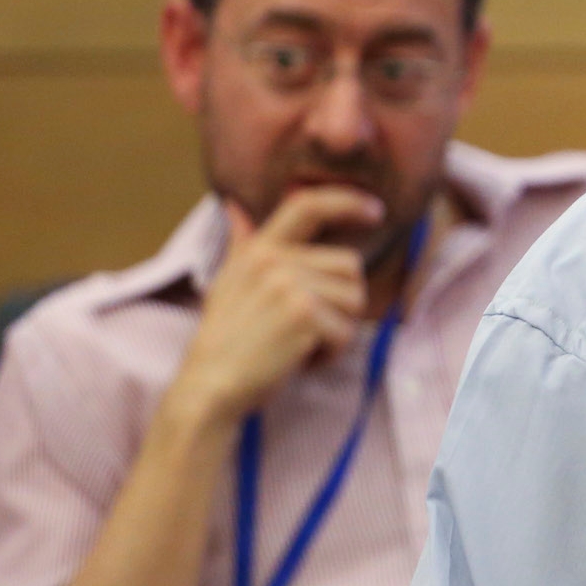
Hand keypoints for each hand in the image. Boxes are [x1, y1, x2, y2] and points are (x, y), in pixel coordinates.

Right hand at [171, 187, 382, 421]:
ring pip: (355, 300)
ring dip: (337, 330)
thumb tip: (234, 207)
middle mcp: (274, 260)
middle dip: (342, 302)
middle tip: (306, 327)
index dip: (347, 201)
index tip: (375, 209)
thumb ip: (241, 244)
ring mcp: (289, 285)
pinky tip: (299, 359)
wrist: (210, 384)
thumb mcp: (228, 282)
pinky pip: (347, 332)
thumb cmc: (226, 338)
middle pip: (351, 266)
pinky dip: (330, 354)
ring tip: (299, 342)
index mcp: (259, 249)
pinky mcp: (303, 315)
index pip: (307, 206)